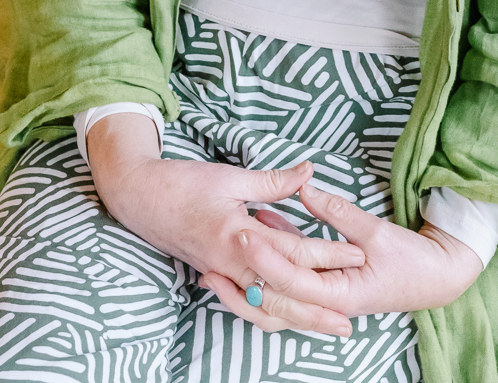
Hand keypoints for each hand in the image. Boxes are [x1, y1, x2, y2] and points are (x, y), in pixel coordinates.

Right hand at [87, 113, 363, 336]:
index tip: (357, 255)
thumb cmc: (185, 183)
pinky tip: (288, 315)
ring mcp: (221, 274)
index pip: (292, 250)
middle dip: (317, 307)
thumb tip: (311, 172)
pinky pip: (247, 304)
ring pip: (264, 307)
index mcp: (238, 235)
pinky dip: (270, 314)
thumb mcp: (231, 177)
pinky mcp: (215, 277)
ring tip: (326, 325)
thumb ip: (273, 181)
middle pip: (282, 293)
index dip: (327, 254)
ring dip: (297, 318)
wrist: (141, 199)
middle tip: (349, 317)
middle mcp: (231, 263)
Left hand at [202, 181, 482, 324]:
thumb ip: (336, 210)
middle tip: (209, 262)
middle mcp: (328, 307)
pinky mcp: (325, 296)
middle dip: (240, 285)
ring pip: (275, 307)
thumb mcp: (374, 231)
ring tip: (215, 269)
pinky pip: (288, 293)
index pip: (291, 278)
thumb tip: (305, 184)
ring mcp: (325, 306)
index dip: (265, 254)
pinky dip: (268, 278)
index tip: (243, 231)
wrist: (434, 279)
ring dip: (246, 289)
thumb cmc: (409, 258)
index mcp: (341, 294)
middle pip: (274, 303)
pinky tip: (256, 247)